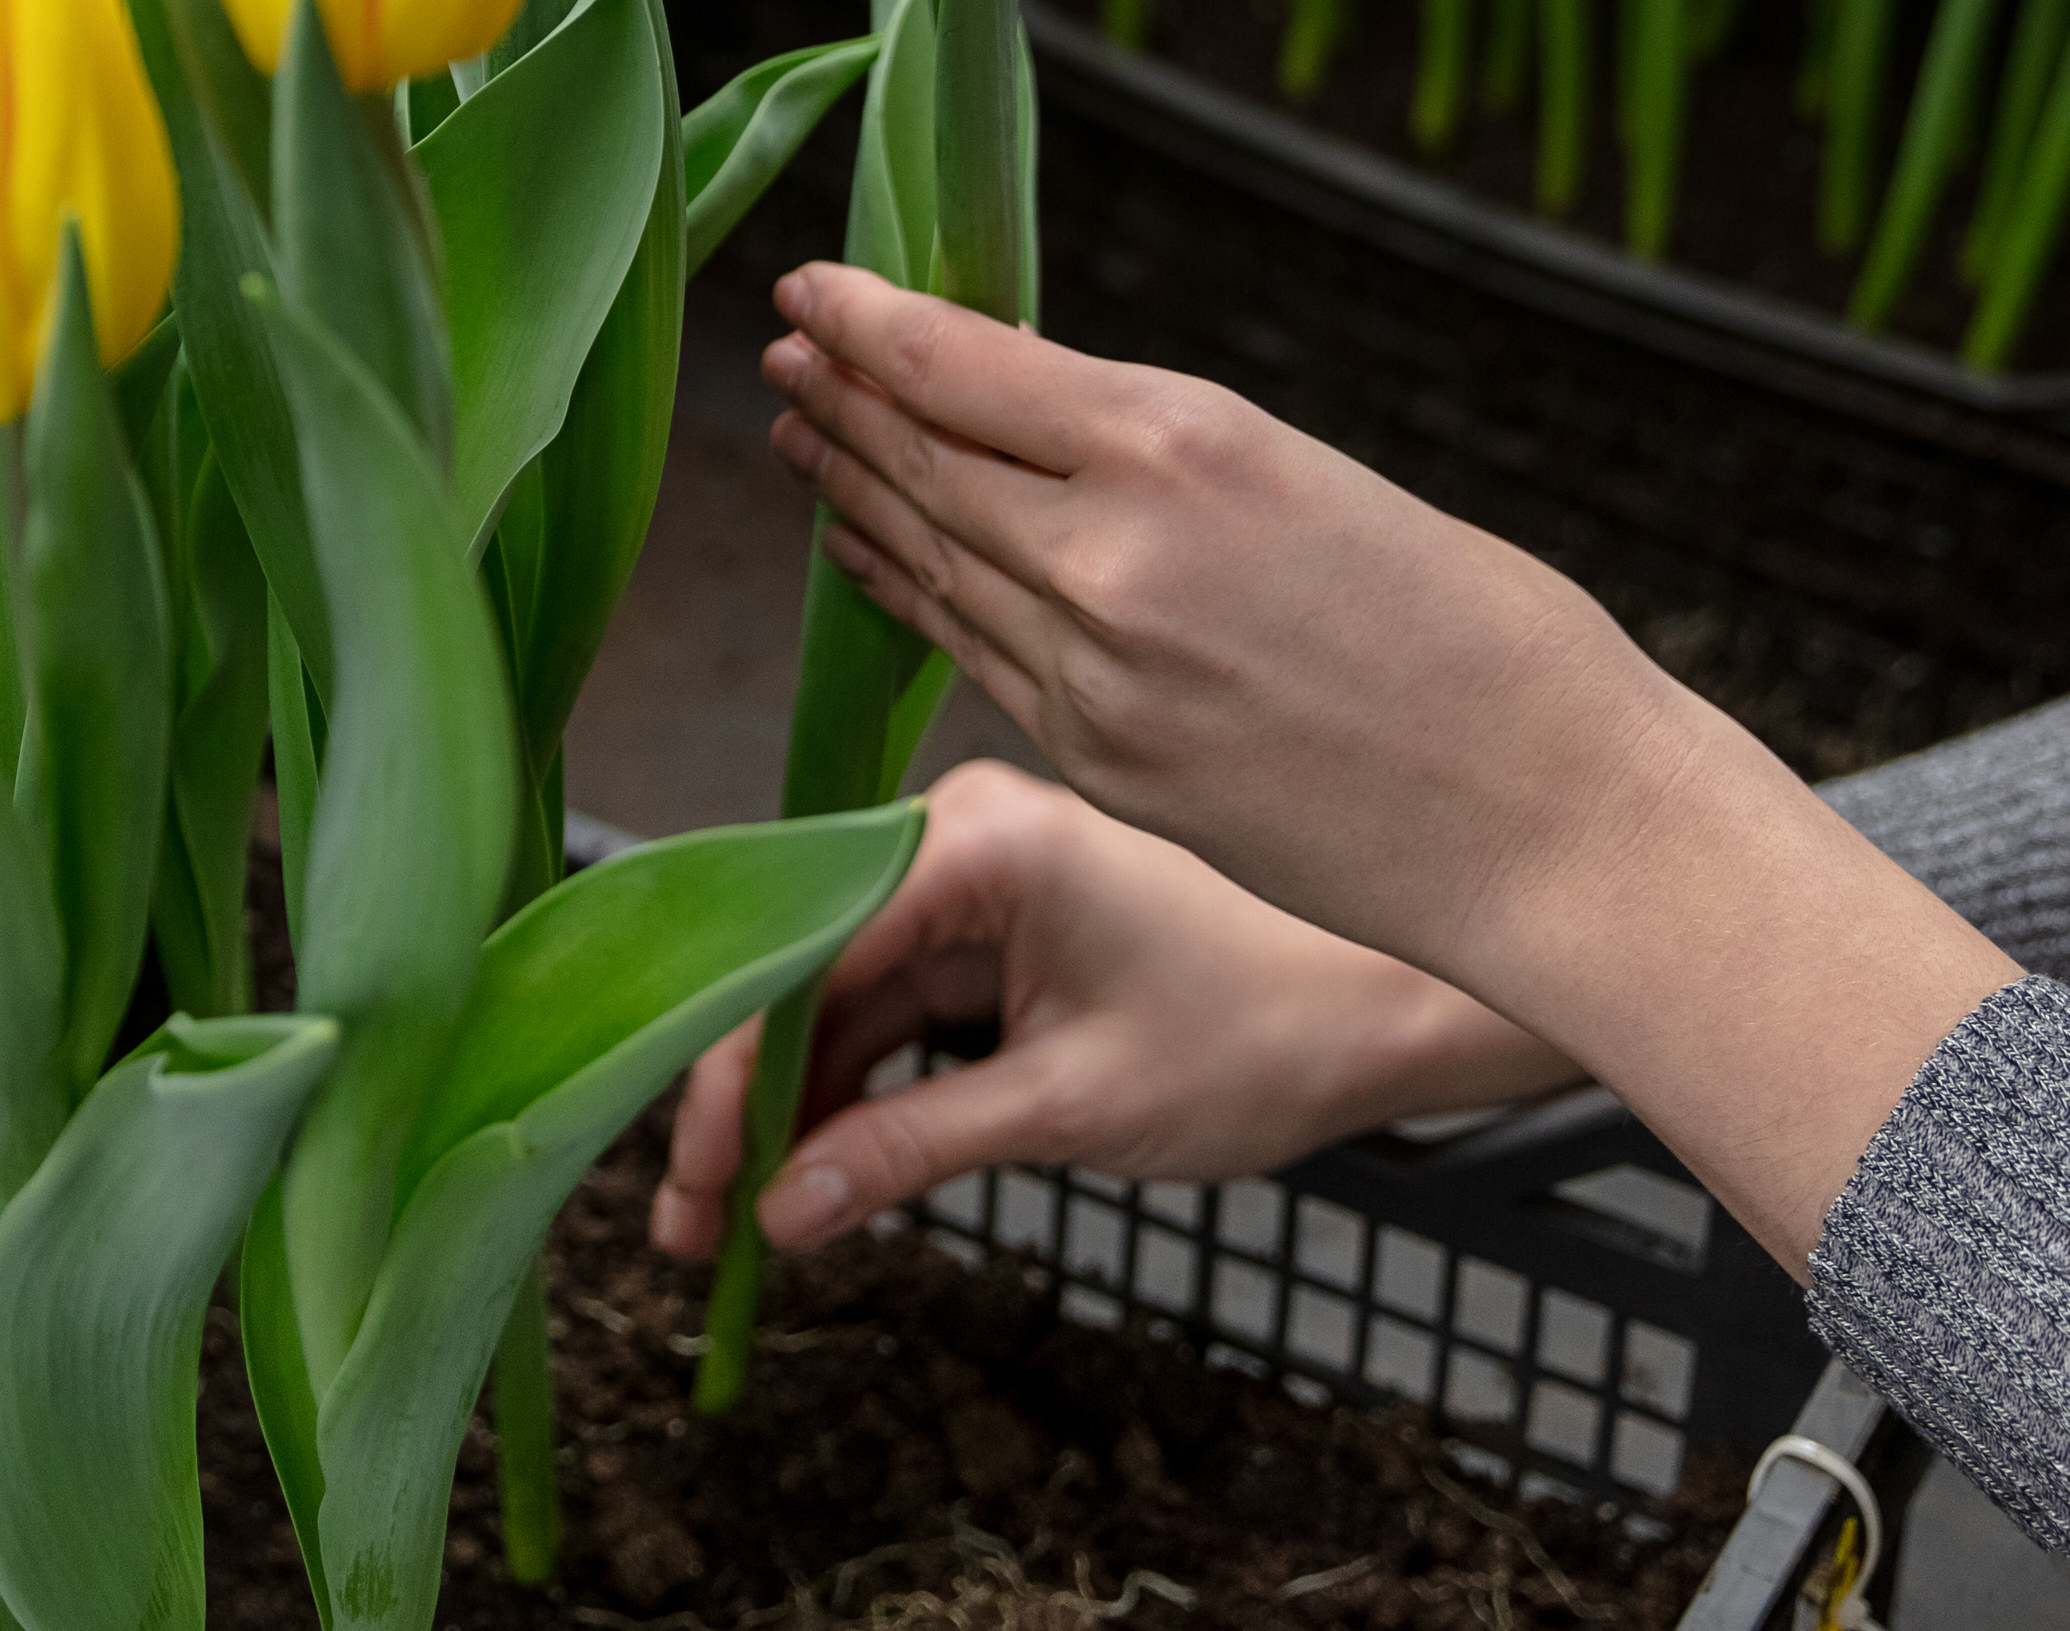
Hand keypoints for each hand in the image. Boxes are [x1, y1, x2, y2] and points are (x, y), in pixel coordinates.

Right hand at [647, 761, 1574, 1262]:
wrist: (1381, 1016)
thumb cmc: (1257, 1038)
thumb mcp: (1070, 1107)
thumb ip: (912, 1148)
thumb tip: (783, 1213)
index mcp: (974, 843)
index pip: (801, 954)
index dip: (731, 1075)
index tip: (693, 1180)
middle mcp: (951, 841)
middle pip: (800, 978)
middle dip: (741, 1106)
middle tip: (688, 1228)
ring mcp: (969, 886)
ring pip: (833, 1004)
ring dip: (787, 1112)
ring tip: (730, 1228)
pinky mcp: (991, 933)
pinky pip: (887, 1012)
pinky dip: (850, 1095)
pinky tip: (811, 1180)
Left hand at [761, 262, 1698, 993]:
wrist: (1557, 826)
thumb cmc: (1488, 637)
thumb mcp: (1318, 482)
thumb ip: (1172, 461)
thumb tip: (1054, 426)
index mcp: (1183, 444)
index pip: (962, 363)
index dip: (867, 323)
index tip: (810, 291)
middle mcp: (1111, 553)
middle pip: (924, 458)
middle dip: (843, 399)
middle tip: (783, 354)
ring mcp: (1092, 673)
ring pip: (931, 560)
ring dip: (854, 492)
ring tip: (799, 436)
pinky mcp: (1101, 767)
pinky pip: (972, 656)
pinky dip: (908, 594)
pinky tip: (869, 557)